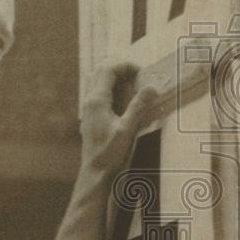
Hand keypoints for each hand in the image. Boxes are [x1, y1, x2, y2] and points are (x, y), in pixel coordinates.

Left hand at [80, 63, 158, 178]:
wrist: (95, 173)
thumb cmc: (110, 154)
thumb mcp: (128, 129)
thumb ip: (138, 106)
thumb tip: (151, 87)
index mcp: (97, 101)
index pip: (108, 70)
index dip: (125, 66)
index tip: (142, 72)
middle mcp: (89, 101)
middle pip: (101, 72)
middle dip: (120, 70)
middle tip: (138, 77)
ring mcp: (88, 109)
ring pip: (98, 83)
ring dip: (115, 79)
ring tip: (133, 87)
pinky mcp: (91, 117)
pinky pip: (99, 95)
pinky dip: (112, 90)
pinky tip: (125, 102)